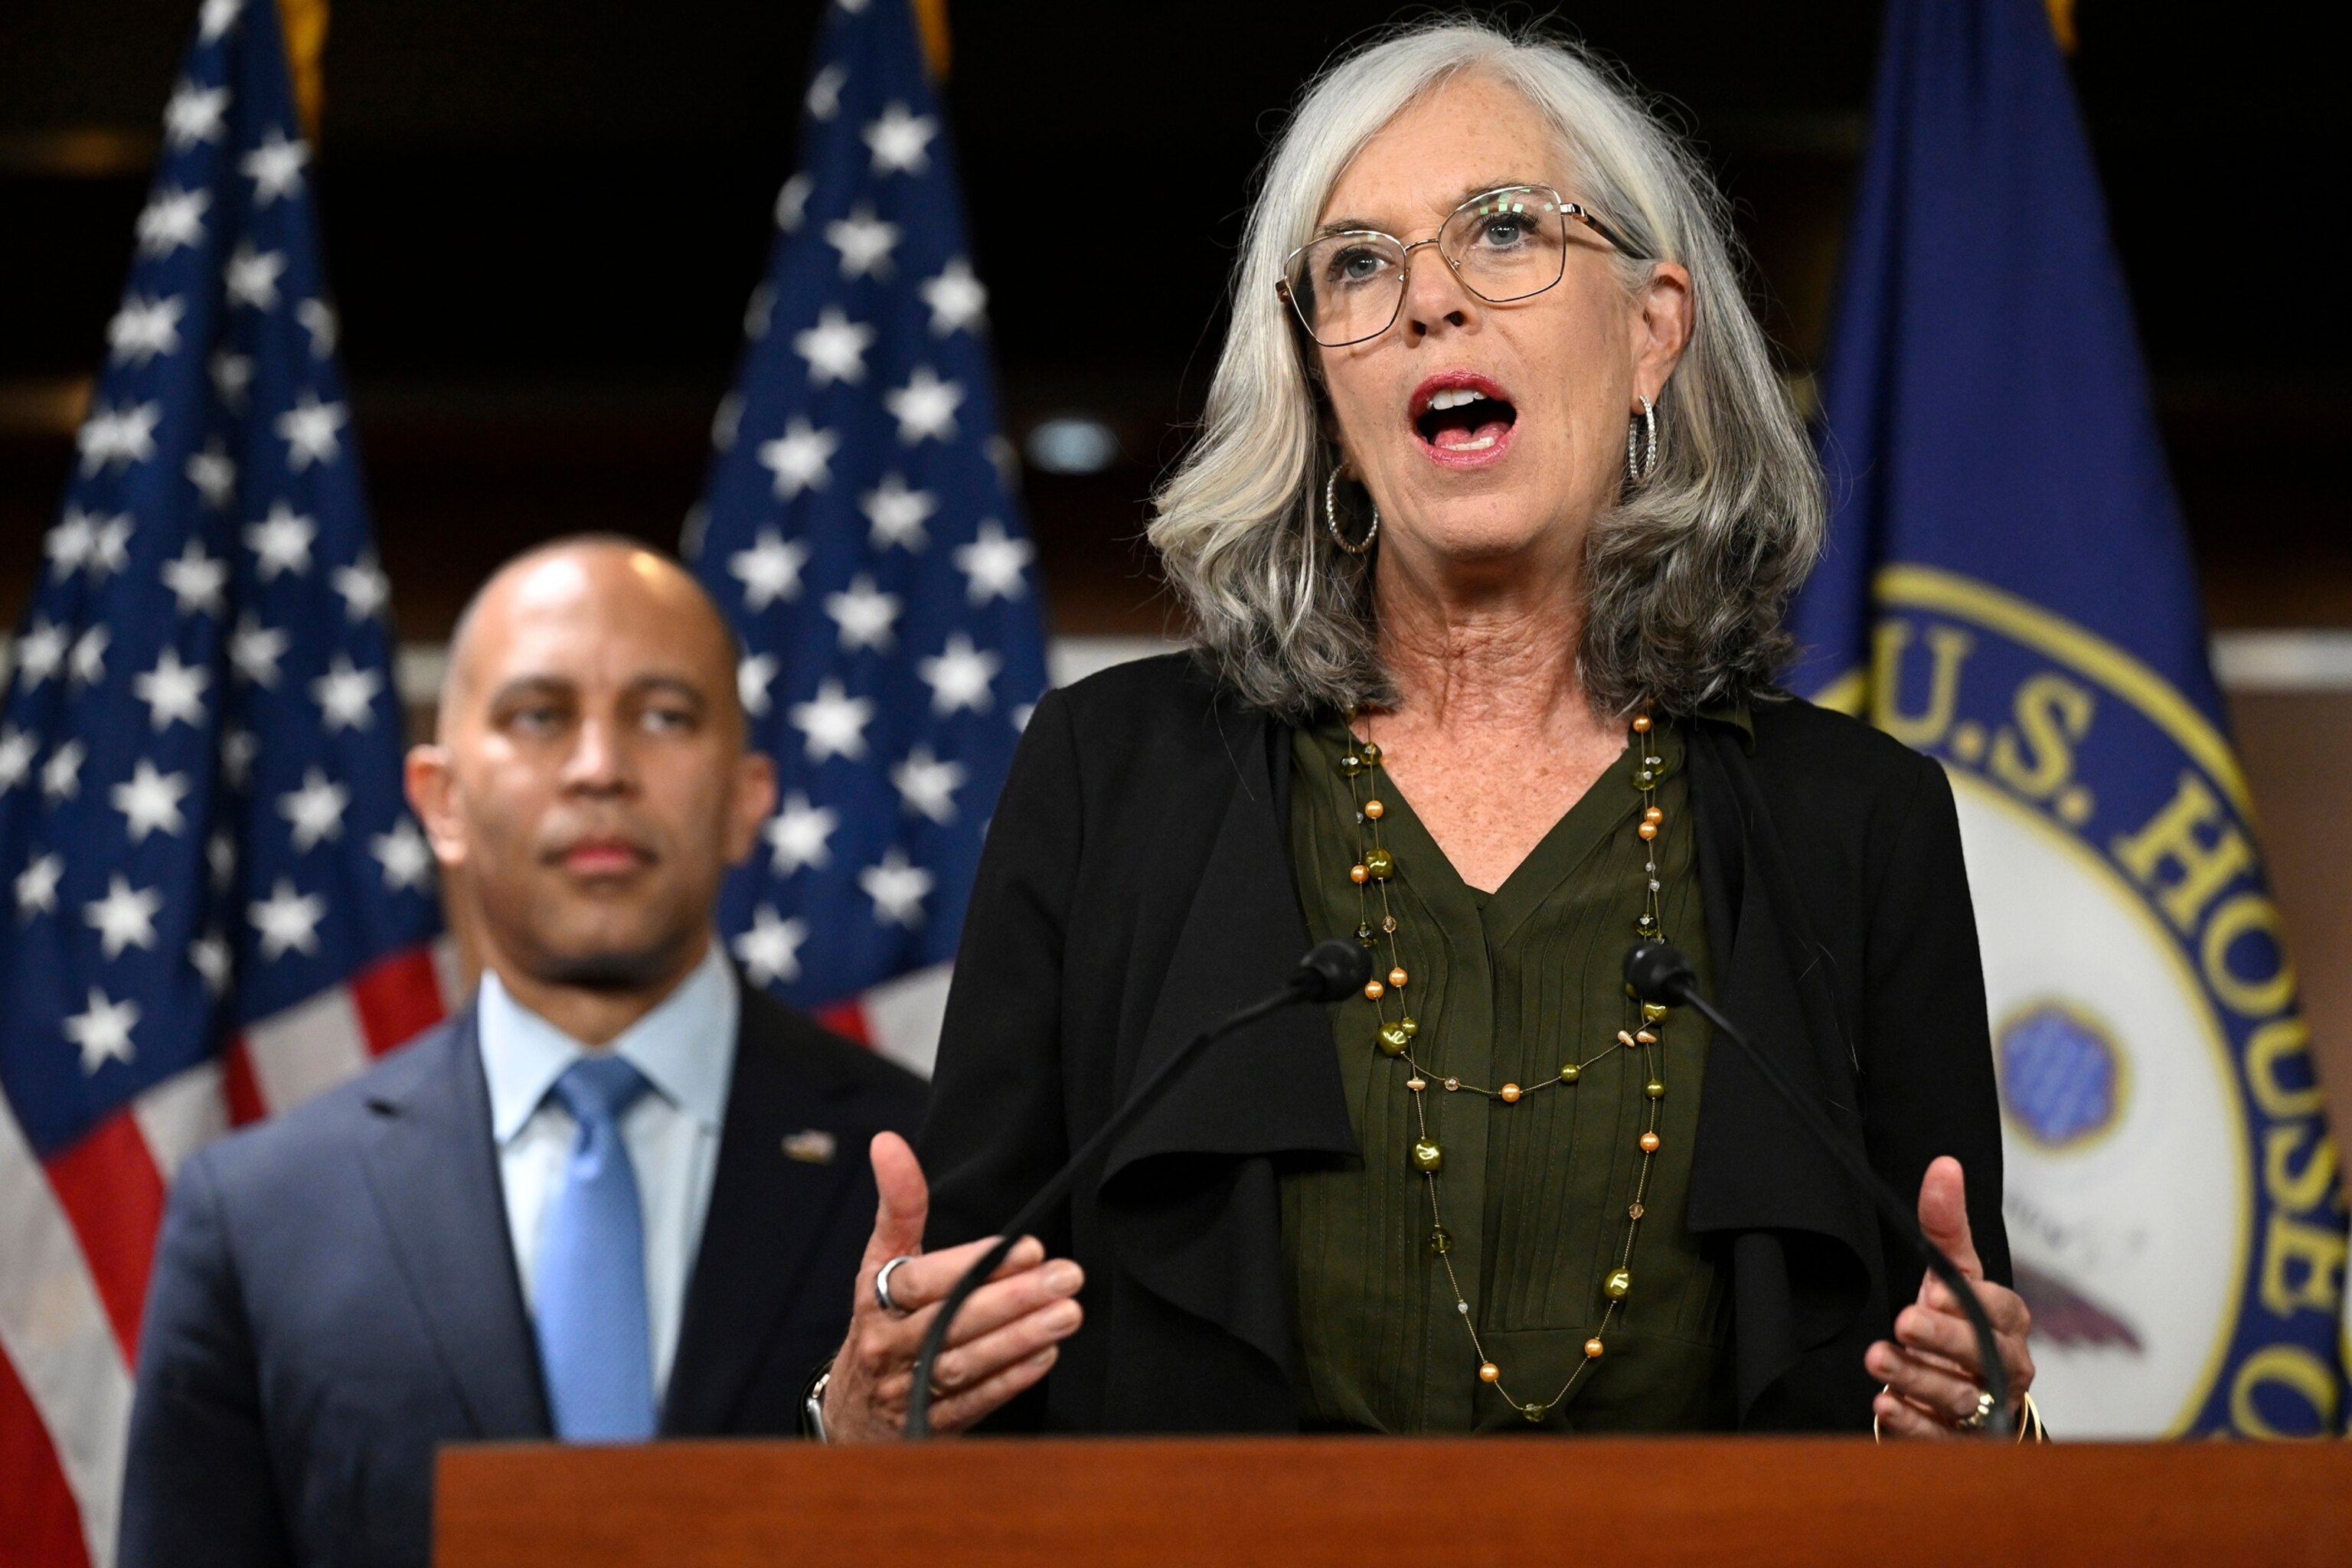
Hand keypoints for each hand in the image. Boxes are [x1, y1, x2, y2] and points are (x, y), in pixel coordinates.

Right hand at [821, 1131, 1084, 1440]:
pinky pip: (970, 1402)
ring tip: (1067, 1314)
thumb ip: (899, 1205)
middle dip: (1013, 1299)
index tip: (1028, 1248)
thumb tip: (889, 1142)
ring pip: (964, 1362)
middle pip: (950, 1320)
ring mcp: (905, 1388)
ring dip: (1019, 1338)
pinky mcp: (926, 1425)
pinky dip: (1009, 1379)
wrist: (854, 1409)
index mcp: (876, 1298)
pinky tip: (1045, 1356)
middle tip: (1066, 1278)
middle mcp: (886, 1344)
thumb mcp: (881, 1261)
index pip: (922, 1279)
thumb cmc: (882, 1321)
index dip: (974, 1264)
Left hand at [1866, 1155, 2035, 1437]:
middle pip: (1986, 1354)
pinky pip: (1940, 1438)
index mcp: (2007, 1323)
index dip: (1971, 1303)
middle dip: (1945, 1338)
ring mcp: (1986, 1408)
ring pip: (1961, 1396)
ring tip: (1878, 1359)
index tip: (1935, 1290)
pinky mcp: (1959, 1442)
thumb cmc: (1959, 1324)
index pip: (2000, 1309)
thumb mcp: (1952, 1274)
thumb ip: (1945, 1226)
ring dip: (1917, 1377)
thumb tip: (1944, 1164)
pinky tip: (1884, 1405)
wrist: (1963, 1395)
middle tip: (1905, 1321)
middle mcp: (2005, 1368)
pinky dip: (1912, 1422)